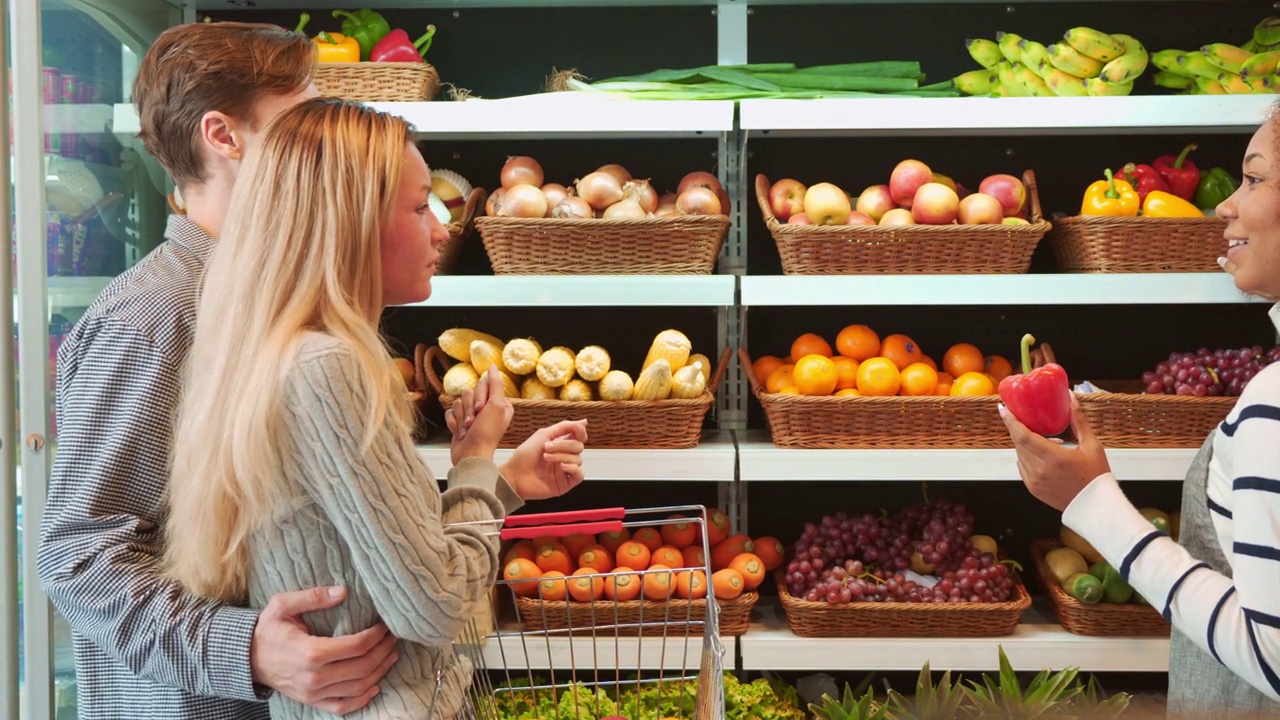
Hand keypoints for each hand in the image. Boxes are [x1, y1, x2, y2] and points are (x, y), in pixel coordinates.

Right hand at [251, 586, 398, 713]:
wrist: (246, 658)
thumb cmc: (268, 629)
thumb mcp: (284, 605)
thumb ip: (314, 596)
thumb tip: (343, 590)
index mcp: (310, 652)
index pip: (356, 646)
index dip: (376, 635)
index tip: (385, 625)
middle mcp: (314, 677)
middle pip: (363, 667)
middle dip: (383, 651)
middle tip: (394, 637)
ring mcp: (313, 693)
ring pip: (358, 687)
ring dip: (380, 671)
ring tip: (391, 655)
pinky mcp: (312, 702)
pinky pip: (343, 706)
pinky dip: (362, 699)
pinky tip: (375, 685)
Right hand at [447, 366, 512, 463]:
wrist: (470, 455)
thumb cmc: (486, 434)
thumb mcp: (497, 406)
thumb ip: (495, 384)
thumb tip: (492, 366)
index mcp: (499, 403)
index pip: (483, 385)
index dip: (479, 397)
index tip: (482, 410)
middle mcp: (487, 408)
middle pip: (469, 392)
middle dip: (469, 408)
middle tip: (474, 422)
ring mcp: (472, 415)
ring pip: (458, 402)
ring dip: (461, 416)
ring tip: (467, 429)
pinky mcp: (460, 422)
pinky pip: (450, 412)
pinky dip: (453, 423)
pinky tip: (460, 432)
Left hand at [499, 419, 587, 499]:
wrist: (515, 474)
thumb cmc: (525, 455)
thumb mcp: (543, 434)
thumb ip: (564, 427)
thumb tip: (583, 422)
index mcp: (560, 444)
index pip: (579, 436)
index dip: (580, 432)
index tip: (577, 429)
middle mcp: (564, 456)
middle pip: (579, 447)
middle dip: (564, 445)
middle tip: (547, 447)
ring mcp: (565, 470)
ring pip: (578, 459)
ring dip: (562, 456)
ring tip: (546, 458)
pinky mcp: (566, 483)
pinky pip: (580, 474)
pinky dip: (573, 468)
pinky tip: (562, 466)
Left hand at [1000, 394, 1111, 511]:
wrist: (1094, 506)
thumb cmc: (1096, 476)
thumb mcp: (1092, 445)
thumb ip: (1078, 420)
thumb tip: (1071, 398)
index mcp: (1054, 458)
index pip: (1023, 436)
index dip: (1011, 421)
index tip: (1004, 409)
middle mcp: (1040, 470)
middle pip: (1019, 443)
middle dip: (1018, 428)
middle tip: (1023, 417)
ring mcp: (1034, 481)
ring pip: (1019, 454)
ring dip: (1025, 443)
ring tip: (1044, 439)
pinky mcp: (1032, 489)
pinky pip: (1022, 466)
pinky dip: (1027, 457)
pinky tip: (1042, 454)